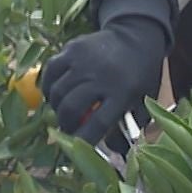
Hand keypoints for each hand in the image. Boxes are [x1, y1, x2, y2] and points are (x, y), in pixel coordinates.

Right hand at [41, 17, 167, 143]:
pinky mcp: (72, 48)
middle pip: (71, 107)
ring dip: (56, 106)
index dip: (82, 139)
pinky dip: (49, 86)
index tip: (74, 147)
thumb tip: (115, 154)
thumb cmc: (140, 77)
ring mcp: (84, 60)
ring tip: (63, 110)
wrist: (137, 37)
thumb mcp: (143, 102)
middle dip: (65, 124)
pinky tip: (55, 92)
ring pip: (57, 91)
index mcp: (122, 92)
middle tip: (67, 128)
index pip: (97, 123)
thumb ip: (129, 128)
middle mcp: (101, 76)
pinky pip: (50, 72)